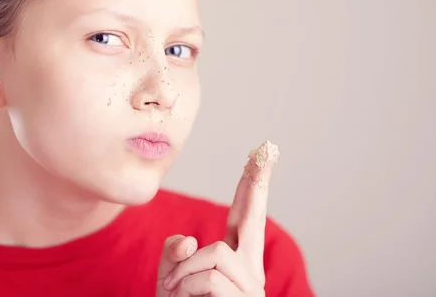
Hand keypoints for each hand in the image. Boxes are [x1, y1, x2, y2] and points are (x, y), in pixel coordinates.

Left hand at [156, 141, 278, 295]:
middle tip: (265, 152)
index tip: (260, 157)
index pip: (242, 217)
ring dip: (185, 270)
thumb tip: (190, 240)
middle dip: (257, 184)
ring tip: (175, 290)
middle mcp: (248, 269)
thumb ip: (175, 252)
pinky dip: (186, 284)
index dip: (250, 187)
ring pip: (216, 254)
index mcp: (234, 259)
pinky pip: (209, 277)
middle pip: (253, 219)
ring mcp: (250, 287)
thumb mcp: (169, 276)